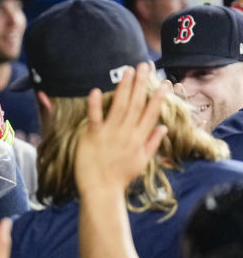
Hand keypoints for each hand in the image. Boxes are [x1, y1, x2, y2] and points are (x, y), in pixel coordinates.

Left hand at [74, 63, 169, 197]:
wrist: (102, 191)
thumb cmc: (120, 177)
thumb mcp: (142, 161)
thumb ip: (152, 143)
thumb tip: (163, 127)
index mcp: (139, 139)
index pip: (151, 113)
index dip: (158, 97)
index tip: (164, 82)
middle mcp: (126, 133)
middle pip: (136, 104)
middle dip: (141, 84)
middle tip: (144, 66)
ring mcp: (110, 134)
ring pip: (119, 106)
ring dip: (124, 87)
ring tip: (128, 71)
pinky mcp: (92, 137)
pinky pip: (94, 118)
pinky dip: (96, 104)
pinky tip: (97, 90)